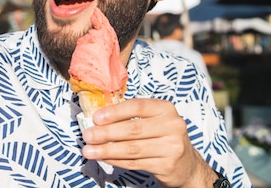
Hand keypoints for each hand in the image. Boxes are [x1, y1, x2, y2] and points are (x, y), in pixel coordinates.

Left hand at [81, 98, 216, 186]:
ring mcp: (172, 148)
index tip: (96, 117)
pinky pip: (134, 163)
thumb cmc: (161, 136)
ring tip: (89, 151)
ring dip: (106, 150)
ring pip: (132, 149)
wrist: (187, 164)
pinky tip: (104, 158)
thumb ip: (130, 116)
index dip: (115, 112)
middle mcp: (172, 126)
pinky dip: (115, 160)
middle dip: (106, 133)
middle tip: (87, 135)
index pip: (137, 107)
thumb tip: (97, 119)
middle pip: (133, 129)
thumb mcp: (153, 120)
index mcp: (165, 109)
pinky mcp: (167, 166)